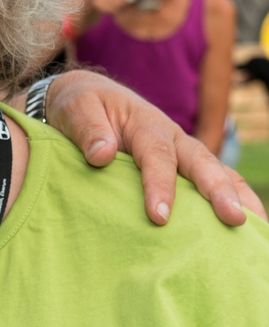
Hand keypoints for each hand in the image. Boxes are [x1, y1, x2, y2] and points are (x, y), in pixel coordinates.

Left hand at [45, 70, 264, 225]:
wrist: (87, 98)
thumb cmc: (81, 106)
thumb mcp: (76, 108)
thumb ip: (87, 129)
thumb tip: (102, 155)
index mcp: (146, 124)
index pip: (157, 155)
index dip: (160, 185)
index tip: (159, 216)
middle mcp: (173, 138)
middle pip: (201, 163)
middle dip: (219, 191)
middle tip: (234, 220)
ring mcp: (182, 152)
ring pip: (217, 171)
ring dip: (238, 196)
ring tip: (256, 227)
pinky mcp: (184, 166)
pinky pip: (213, 180)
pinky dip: (233, 199)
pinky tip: (245, 227)